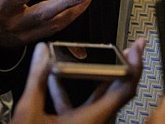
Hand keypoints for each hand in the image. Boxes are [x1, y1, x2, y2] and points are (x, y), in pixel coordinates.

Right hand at [11, 39, 144, 123]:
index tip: (136, 49)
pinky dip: (75, 90)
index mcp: (92, 120)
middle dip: (125, 66)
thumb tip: (42, 53)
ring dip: (102, 76)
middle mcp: (96, 123)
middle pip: (119, 91)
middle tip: (131, 48)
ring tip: (101, 55)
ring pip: (102, 98)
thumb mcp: (29, 112)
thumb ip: (37, 79)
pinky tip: (57, 79)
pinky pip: (84, 105)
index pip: (124, 90)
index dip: (133, 67)